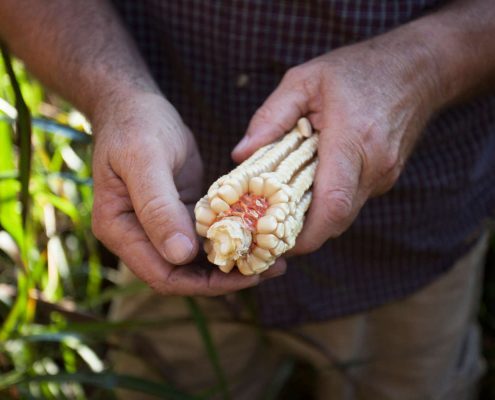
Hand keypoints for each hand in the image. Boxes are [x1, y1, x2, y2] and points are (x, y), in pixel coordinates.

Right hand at [91, 92, 284, 294]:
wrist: (135, 105)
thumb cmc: (135, 125)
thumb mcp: (145, 160)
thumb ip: (158, 207)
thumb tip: (180, 256)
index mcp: (119, 230)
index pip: (162, 274)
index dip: (204, 284)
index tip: (245, 275)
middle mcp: (138, 235)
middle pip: (183, 274)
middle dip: (225, 278)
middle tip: (271, 269)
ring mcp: (160, 226)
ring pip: (197, 260)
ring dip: (233, 261)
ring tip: (273, 258)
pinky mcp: (179, 213)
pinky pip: (205, 236)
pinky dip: (229, 239)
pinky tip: (257, 235)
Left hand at [233, 31, 441, 253]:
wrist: (418, 69)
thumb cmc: (358, 69)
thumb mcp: (305, 80)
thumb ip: (271, 116)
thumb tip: (240, 155)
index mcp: (353, 139)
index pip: (331, 203)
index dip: (305, 233)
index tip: (275, 243)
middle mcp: (374, 165)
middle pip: (336, 218)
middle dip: (302, 233)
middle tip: (267, 233)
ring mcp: (384, 175)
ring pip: (344, 214)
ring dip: (314, 218)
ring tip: (282, 211)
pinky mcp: (386, 178)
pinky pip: (352, 200)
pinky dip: (328, 203)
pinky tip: (309, 188)